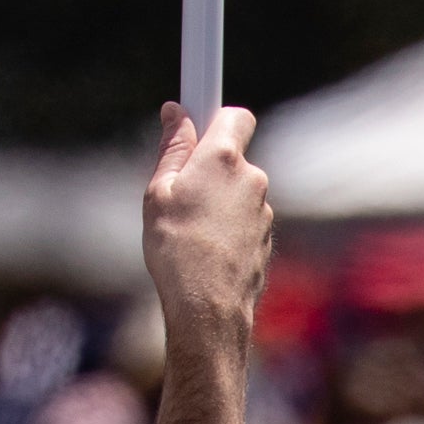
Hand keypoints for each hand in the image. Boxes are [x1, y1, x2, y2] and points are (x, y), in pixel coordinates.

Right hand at [140, 101, 271, 344]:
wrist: (208, 310)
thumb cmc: (176, 248)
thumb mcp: (158, 192)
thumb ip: (171, 148)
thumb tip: (176, 113)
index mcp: (223, 159)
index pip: (234, 115)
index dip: (214, 113)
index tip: (196, 113)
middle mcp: (252, 180)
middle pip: (233, 156)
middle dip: (209, 166)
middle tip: (178, 189)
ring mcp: (264, 213)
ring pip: (238, 192)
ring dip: (217, 200)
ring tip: (188, 228)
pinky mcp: (266, 240)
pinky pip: (244, 220)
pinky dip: (227, 226)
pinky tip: (205, 247)